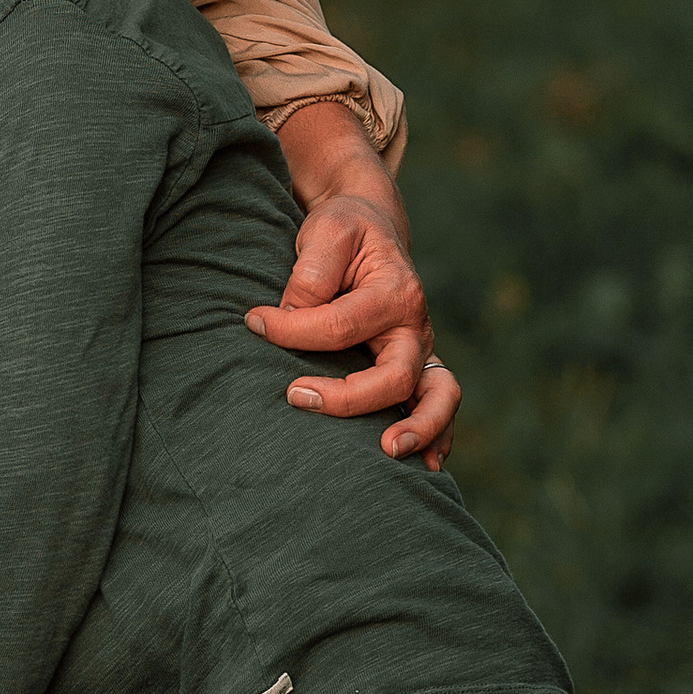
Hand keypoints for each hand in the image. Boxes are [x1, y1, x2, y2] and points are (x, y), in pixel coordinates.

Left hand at [254, 105, 457, 471]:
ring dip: (417, 428)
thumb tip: (290, 317)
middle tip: (294, 397)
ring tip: (388, 453)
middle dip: (347, 397)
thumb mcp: (326, 231)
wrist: (370, 227)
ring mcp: (419, 350)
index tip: (253, 323)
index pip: (340, 325)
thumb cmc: (343, 230)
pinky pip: (437, 405)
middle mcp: (415, 325)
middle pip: (395, 375)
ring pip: (438, 397)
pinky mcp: (414, 367)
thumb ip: (311, 272)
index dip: (291, 331)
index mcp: (395, 290)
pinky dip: (436, 436)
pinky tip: (426, 466)